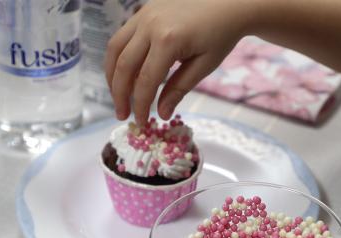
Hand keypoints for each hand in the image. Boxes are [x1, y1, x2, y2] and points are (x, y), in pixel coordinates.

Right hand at [105, 0, 249, 124]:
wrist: (228, 2)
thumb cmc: (221, 34)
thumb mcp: (204, 66)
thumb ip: (179, 89)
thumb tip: (160, 114)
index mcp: (168, 40)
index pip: (145, 82)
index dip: (140, 106)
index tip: (142, 123)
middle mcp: (149, 26)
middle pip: (123, 67)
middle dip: (120, 95)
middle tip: (122, 115)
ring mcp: (143, 15)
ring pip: (115, 49)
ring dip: (112, 76)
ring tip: (118, 96)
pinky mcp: (142, 11)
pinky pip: (121, 37)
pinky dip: (118, 58)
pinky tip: (124, 74)